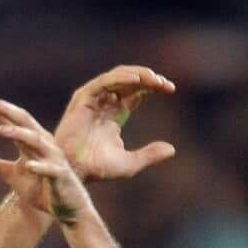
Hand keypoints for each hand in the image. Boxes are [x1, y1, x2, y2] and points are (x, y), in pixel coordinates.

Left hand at [0, 89, 92, 223]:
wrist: (66, 207)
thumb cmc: (39, 186)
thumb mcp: (8, 174)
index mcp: (29, 139)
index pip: (7, 117)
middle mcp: (42, 142)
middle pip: (23, 121)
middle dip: (6, 110)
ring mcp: (53, 158)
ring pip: (36, 141)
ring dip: (19, 134)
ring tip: (1, 130)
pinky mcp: (61, 176)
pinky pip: (50, 169)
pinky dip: (39, 166)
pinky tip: (28, 166)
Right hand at [54, 65, 176, 180]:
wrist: (75, 172)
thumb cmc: (97, 169)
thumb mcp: (130, 164)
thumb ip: (150, 155)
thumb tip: (172, 149)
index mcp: (115, 114)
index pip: (137, 92)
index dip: (153, 87)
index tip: (171, 89)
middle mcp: (104, 103)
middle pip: (130, 80)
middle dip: (149, 79)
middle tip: (165, 84)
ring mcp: (93, 99)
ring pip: (118, 77)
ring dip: (137, 75)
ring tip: (154, 79)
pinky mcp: (83, 98)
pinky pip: (104, 82)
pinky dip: (120, 78)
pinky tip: (137, 80)